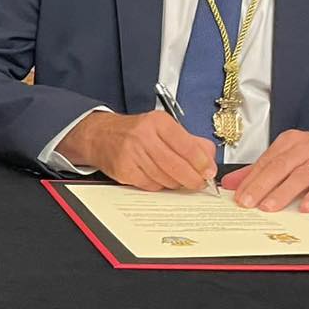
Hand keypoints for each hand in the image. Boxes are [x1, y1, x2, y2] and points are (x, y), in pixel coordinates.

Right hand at [57, 111, 216, 191]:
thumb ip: (190, 141)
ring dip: (176, 183)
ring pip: (165, 178)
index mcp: (158, 122)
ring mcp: (132, 154)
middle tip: (198, 182)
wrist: (100, 135)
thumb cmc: (135, 132)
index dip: (202, 163)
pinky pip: (150, 186)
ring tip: (178, 179)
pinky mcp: (124, 170)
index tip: (208, 172)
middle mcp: (143, 136)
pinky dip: (159, 186)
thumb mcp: (163, 127)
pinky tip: (159, 178)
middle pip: (177, 166)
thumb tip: (209, 160)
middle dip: (192, 179)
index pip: (187, 146)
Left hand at [223, 125, 308, 212]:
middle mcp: (306, 148)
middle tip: (247, 203)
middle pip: (279, 167)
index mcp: (289, 142)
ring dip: (283, 192)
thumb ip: (260, 170)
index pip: (265, 162)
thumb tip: (231, 184)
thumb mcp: (289, 155)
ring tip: (268, 207)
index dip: (250, 180)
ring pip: (301, 176)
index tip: (237, 195)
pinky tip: (306, 207)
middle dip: (261, 186)